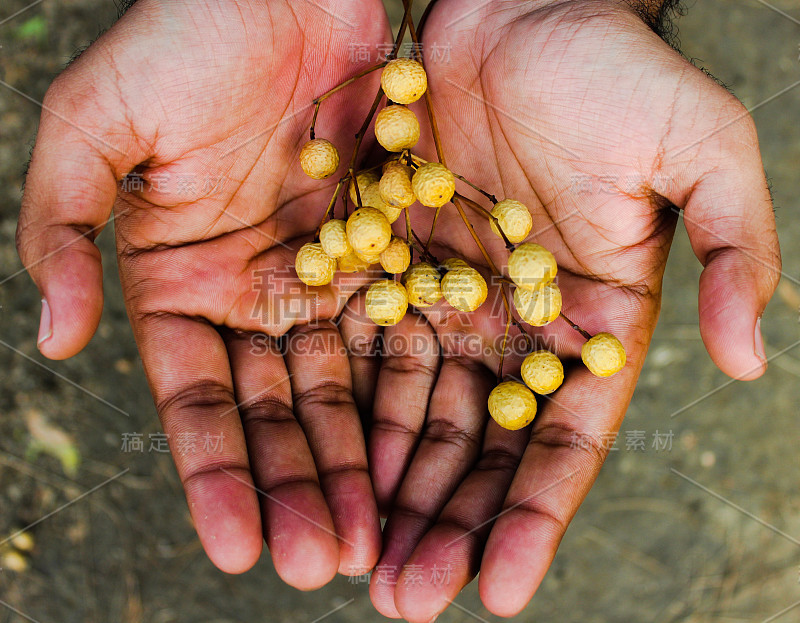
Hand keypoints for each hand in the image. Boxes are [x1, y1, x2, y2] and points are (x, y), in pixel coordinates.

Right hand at [16, 0, 390, 584]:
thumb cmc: (185, 38)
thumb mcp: (95, 124)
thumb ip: (62, 228)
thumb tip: (50, 340)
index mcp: (181, 283)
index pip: (196, 403)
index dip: (215, 475)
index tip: (234, 549)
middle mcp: (257, 296)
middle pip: (278, 413)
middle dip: (297, 489)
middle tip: (324, 566)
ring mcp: (329, 279)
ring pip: (345, 392)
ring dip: (357, 466)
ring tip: (376, 542)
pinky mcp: (393, 253)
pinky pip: (403, 337)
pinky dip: (410, 398)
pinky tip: (425, 461)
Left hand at [367, 1, 780, 618]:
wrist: (516, 7)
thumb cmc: (614, 70)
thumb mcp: (699, 149)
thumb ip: (739, 249)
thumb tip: (746, 358)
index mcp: (593, 319)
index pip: (566, 440)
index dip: (537, 517)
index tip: (502, 593)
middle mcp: (517, 324)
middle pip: (482, 448)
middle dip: (448, 526)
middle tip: (405, 602)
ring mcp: (449, 297)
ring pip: (414, 413)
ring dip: (389, 489)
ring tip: (356, 566)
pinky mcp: (388, 261)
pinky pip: (363, 348)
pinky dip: (347, 410)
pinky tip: (324, 467)